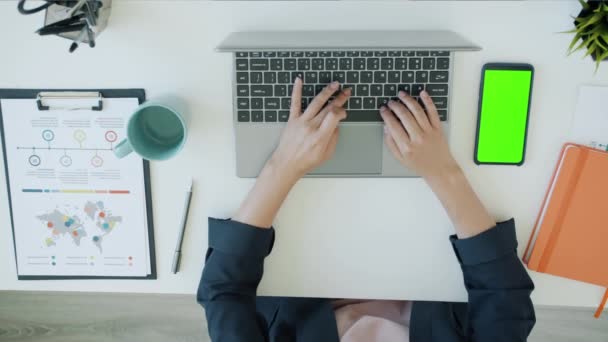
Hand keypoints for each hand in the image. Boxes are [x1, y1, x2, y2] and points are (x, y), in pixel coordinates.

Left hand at [270, 78, 350, 178]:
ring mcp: (301, 122)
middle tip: (346, 91)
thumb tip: (336, 125)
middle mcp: (311, 127)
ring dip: (326, 92)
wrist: (286, 164)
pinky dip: (296, 90)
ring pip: (316, 103)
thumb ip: (333, 138)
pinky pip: (295, 103)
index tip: (344, 112)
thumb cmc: (306, 161)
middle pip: (328, 108)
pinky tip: (299, 80)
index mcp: (320, 137)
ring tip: (334, 84)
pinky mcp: (292, 120)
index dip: (342, 111)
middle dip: (339, 98)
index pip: (334, 116)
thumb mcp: (326, 155)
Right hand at [381, 90, 494, 237]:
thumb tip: (386, 127)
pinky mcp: (438, 128)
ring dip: (408, 100)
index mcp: (406, 146)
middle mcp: (417, 137)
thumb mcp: (400, 159)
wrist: (440, 169)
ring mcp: (429, 131)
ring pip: (417, 110)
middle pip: (404, 115)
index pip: (393, 125)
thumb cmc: (420, 164)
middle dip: (395, 105)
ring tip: (402, 94)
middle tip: (391, 102)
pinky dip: (428, 101)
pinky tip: (422, 93)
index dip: (386, 115)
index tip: (383, 109)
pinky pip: (432, 111)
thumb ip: (391, 143)